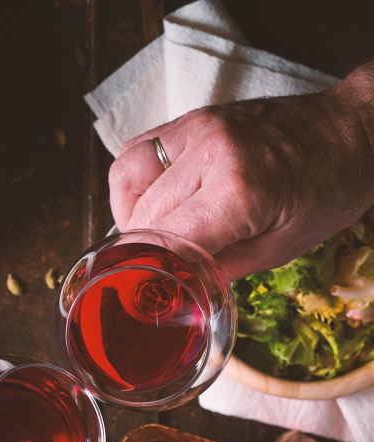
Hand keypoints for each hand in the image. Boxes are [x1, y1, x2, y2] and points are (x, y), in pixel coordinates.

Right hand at [109, 62, 373, 280]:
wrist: (351, 129)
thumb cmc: (328, 190)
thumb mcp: (282, 247)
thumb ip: (220, 267)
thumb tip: (176, 284)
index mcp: (239, 190)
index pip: (165, 241)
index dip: (153, 269)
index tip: (149, 288)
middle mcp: (210, 152)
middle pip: (143, 214)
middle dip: (144, 247)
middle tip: (156, 265)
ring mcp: (196, 128)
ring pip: (126, 178)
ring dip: (129, 212)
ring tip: (149, 231)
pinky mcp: (191, 118)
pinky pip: (136, 152)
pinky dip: (134, 182)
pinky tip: (153, 200)